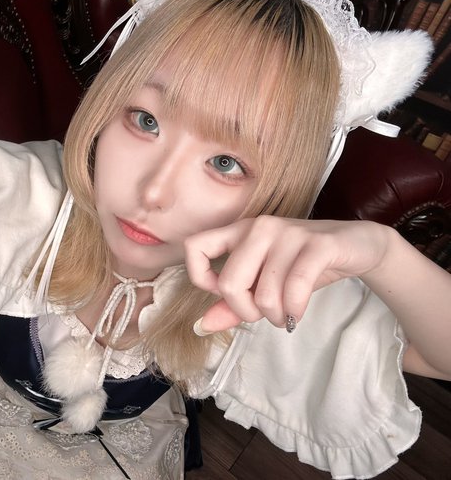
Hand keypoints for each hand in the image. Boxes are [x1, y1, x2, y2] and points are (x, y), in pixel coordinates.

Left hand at [184, 216, 391, 332]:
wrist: (359, 245)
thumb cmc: (303, 266)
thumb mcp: (264, 284)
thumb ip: (231, 304)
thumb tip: (201, 326)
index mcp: (239, 231)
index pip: (194, 247)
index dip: (200, 278)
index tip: (222, 293)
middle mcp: (259, 227)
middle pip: (229, 283)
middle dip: (246, 312)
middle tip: (265, 315)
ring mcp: (288, 233)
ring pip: (264, 294)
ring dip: (277, 316)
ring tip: (288, 313)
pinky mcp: (317, 244)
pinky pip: (294, 289)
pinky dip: (295, 310)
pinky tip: (299, 311)